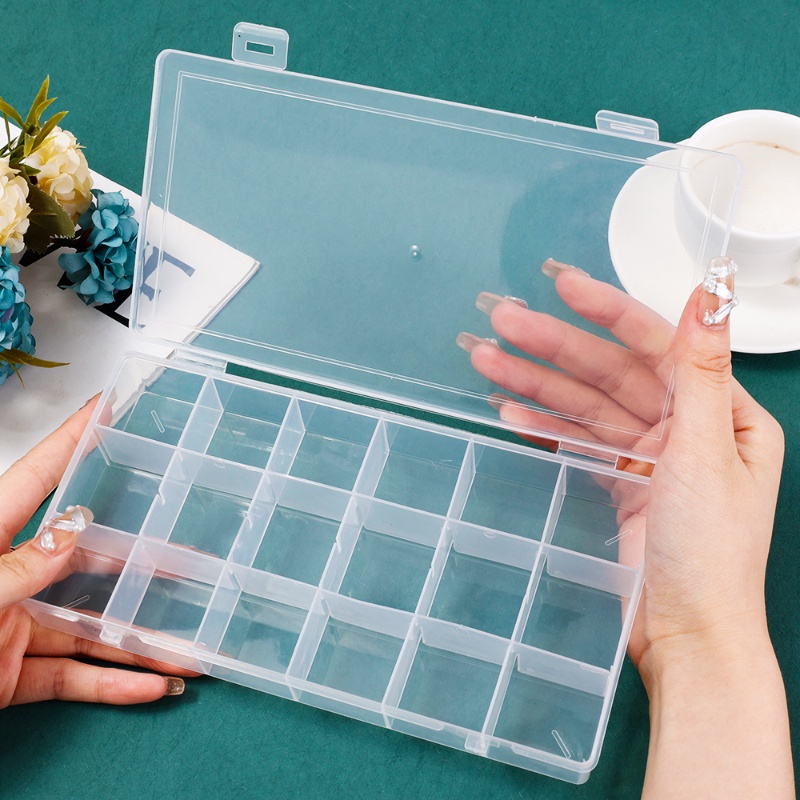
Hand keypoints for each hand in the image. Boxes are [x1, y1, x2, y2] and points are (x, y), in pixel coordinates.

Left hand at [0, 398, 193, 705]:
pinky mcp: (10, 672)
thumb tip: (73, 533)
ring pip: (89, 630)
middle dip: (142, 565)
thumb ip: (17, 568)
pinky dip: (112, 686)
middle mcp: (5, 576)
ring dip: (139, 643)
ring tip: (188, 646)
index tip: (107, 408)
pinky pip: (72, 679)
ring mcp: (11, 625)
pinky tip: (151, 686)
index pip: (39, 478)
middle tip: (187, 558)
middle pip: (87, 561)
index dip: (74, 440)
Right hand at [463, 258, 792, 796]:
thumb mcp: (703, 452)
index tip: (562, 284)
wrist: (687, 636)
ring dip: (536, 383)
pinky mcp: (623, 483)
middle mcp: (686, 425)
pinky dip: (545, 425)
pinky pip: (579, 442)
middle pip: (609, 373)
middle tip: (499, 322)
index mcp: (721, 410)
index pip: (655, 345)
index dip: (606, 311)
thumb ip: (698, 371)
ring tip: (485, 361)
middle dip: (553, 347)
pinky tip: (509, 408)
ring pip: (586, 406)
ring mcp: (651, 455)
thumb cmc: (710, 553)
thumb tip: (708, 294)